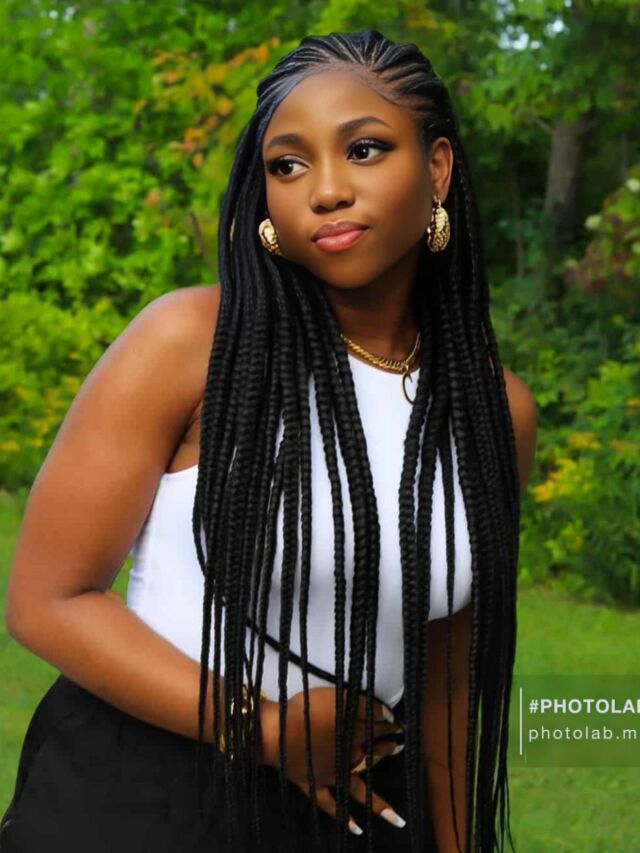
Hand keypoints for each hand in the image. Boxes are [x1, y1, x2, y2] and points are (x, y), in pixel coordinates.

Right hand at [260, 687, 406, 834]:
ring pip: (358, 790)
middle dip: (386, 749)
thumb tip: (391, 717)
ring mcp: (331, 775)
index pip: (376, 727)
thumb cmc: (308, 712)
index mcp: (353, 733)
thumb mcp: (339, 698)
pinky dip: (342, 817)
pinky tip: (355, 829)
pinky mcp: (313, 785)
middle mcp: (348, 757)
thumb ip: (366, 706)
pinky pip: (329, 805)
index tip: (402, 725)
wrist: (279, 733)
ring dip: (377, 803)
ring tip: (396, 819)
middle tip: (400, 748)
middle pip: (371, 753)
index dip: (389, 725)